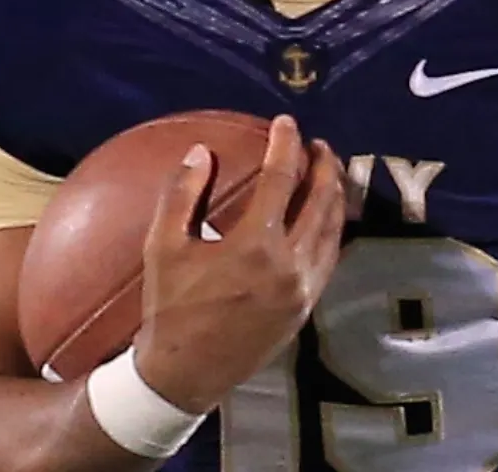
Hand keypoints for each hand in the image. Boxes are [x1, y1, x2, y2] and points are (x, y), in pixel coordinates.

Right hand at [132, 114, 345, 413]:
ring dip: (334, 197)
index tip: (286, 122)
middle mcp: (290, 266)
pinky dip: (332, 231)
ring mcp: (303, 290)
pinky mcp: (306, 308)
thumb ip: (182, 195)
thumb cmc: (169, 308)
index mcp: (255, 246)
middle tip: (318, 144)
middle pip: (322, 202)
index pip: (281, 179)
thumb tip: (201, 152)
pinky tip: (324, 219)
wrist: (185, 375)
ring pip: (333, 232)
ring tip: (328, 174)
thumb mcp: (163, 248)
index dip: (286, 144)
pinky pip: (330, 259)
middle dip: (324, 166)